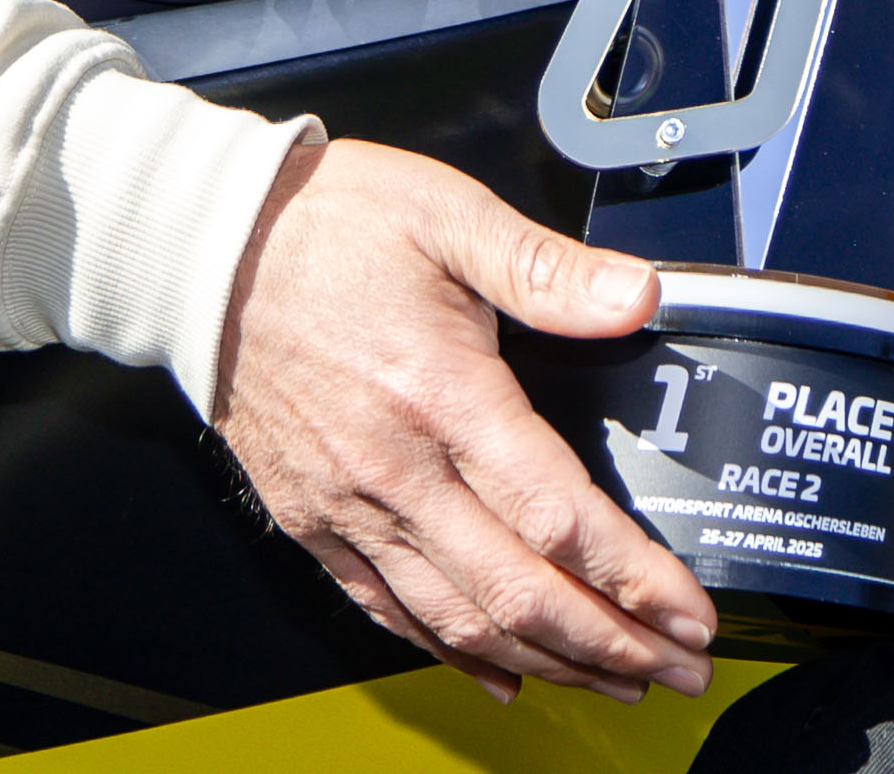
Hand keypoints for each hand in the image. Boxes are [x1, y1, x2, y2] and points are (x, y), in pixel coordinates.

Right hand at [212, 139, 714, 704]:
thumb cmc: (323, 225)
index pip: (556, 517)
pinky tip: (503, 672)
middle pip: (519, 593)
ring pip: (459, 619)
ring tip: (615, 679)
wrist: (207, 248)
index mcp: (441, 394)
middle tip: (678, 668)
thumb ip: (548, 268)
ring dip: (548, 662)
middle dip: (612, 644)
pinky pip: (387, 610)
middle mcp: (395, 469)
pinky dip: (452, 653)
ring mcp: (349, 506)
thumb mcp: (450, 214)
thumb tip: (635, 295)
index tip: (687, 612)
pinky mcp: (313, 520)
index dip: (634, 577)